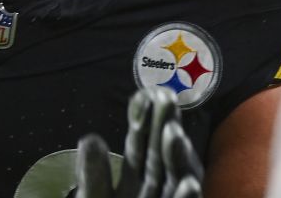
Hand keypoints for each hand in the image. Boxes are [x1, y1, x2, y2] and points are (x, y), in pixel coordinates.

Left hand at [74, 87, 203, 197]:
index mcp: (133, 175)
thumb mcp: (93, 197)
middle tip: (166, 97)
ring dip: (177, 156)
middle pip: (160, 152)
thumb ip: (93, 174)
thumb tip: (90, 139)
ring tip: (174, 134)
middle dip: (164, 125)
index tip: (145, 93)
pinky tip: (189, 184)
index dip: (142, 118)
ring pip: (174, 178)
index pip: (139, 141)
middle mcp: (154, 185)